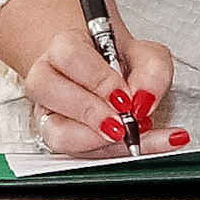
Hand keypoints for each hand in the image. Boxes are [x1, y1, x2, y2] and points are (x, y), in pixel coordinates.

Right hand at [23, 26, 175, 154]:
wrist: (111, 75)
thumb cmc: (121, 62)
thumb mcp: (147, 55)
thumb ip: (152, 71)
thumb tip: (144, 99)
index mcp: (65, 45)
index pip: (69, 56)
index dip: (98, 79)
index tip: (125, 97)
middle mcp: (47, 77)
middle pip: (48, 90)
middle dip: (90, 112)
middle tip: (123, 122)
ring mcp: (47, 112)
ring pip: (54, 131)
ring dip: (94, 139)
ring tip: (126, 136)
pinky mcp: (58, 139)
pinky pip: (75, 153)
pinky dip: (110, 153)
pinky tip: (138, 147)